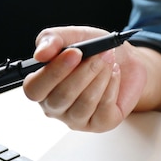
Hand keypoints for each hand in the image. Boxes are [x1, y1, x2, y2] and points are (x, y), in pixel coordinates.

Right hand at [23, 26, 146, 131]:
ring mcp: (76, 119)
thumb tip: (40, 54)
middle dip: (85, 71)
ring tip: (109, 60)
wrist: (126, 62)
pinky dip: (112, 85)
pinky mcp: (99, 124)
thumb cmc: (94, 52)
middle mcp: (54, 107)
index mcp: (40, 86)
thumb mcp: (73, 37)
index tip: (74, 52)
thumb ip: (52, 39)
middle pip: (62, 96)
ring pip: (85, 102)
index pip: (34, 89)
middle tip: (100, 53)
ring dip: (100, 76)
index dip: (53, 72)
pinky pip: (104, 108)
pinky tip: (114, 74)